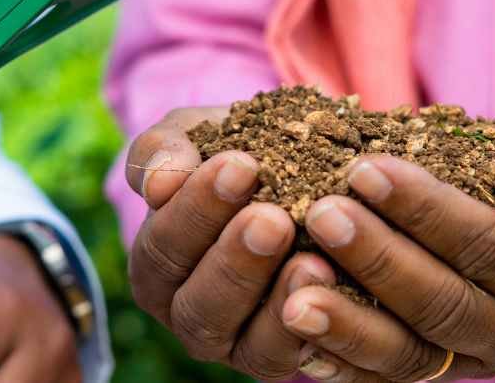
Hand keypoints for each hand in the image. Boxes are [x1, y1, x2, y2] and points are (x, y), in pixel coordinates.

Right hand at [125, 107, 337, 379]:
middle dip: (235, 260)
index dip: (197, 208)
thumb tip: (160, 181)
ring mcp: (236, 344)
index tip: (241, 164)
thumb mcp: (199, 134)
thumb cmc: (238, 151)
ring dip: (277, 300)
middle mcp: (188, 313)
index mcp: (158, 263)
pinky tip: (337, 286)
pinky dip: (313, 329)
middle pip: (197, 304)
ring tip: (311, 260)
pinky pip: (290, 359)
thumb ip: (169, 146)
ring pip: (244, 342)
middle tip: (273, 218)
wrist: (305, 170)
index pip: (164, 245)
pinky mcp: (281, 358)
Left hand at [283, 111, 494, 380]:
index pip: (488, 244)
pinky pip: (391, 373)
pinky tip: (297, 335)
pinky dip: (343, 360)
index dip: (425, 210)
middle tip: (319, 214)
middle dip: (377, 259)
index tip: (366, 169)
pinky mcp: (445, 370)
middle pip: (445, 303)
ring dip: (350, 323)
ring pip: (412, 352)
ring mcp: (485, 359)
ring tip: (293, 293)